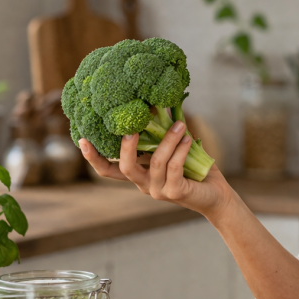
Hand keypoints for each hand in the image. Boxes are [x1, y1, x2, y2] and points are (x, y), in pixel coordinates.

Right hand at [79, 122, 235, 220]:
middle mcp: (144, 185)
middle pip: (125, 169)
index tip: (82, 139)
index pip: (109, 170)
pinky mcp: (175, 193)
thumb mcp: (175, 148)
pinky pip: (173, 169)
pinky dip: (180, 151)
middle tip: (131, 128)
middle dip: (126, 147)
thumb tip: (157, 103)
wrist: (216, 195)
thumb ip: (162, 132)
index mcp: (139, 174)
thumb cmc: (194, 170)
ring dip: (167, 141)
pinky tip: (188, 139)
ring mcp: (159, 191)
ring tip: (179, 126)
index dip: (94, 158)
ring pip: (155, 163)